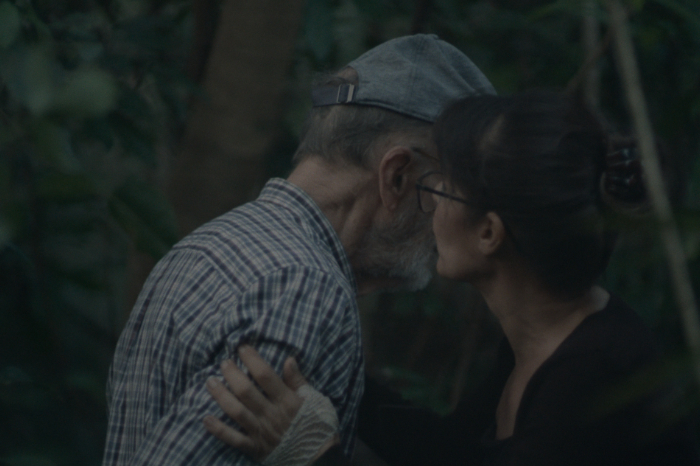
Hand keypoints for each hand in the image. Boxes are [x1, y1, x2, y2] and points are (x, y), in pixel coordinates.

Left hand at [203, 345, 307, 460]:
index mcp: (286, 400)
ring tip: (210, 382)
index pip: (265, 375)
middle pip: (246, 391)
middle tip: (224, 363)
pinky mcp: (255, 447)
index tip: (242, 348)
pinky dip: (218, 429)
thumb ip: (298, 380)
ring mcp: (261, 432)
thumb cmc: (317, 424)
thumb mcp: (314, 399)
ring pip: (236, 411)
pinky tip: (206, 418)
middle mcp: (271, 414)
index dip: (252, 360)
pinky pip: (233, 439)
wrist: (320, 457)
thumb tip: (288, 359)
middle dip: (232, 374)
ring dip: (221, 396)